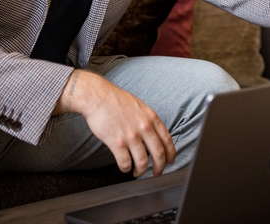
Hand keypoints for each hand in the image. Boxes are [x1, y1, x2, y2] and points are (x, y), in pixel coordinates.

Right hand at [54, 70, 175, 176]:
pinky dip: (126, 168)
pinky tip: (125, 168)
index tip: (170, 160)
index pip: (167, 139)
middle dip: (160, 166)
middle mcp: (144, 127)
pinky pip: (125, 162)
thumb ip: (148, 119)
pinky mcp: (117, 142)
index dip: (171, 153)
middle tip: (157, 173)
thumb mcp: (140, 106)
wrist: (98, 97)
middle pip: (158, 153)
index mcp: (151, 117)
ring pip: (142, 161)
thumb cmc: (116, 100)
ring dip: (141, 171)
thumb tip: (153, 133)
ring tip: (138, 172)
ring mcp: (131, 136)